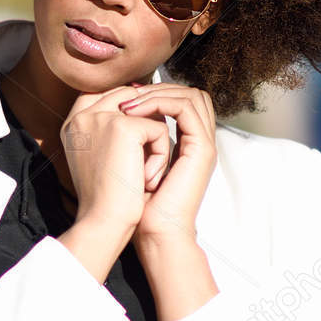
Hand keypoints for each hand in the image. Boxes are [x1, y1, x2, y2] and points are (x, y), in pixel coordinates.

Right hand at [59, 84, 169, 234]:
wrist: (104, 222)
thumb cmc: (106, 199)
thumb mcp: (100, 158)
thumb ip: (109, 130)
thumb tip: (139, 103)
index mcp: (73, 123)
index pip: (108, 97)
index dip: (131, 115)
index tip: (138, 145)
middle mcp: (82, 115)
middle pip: (130, 99)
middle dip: (146, 127)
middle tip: (144, 162)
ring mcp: (100, 117)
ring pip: (148, 115)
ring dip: (155, 143)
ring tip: (143, 173)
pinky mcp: (122, 127)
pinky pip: (158, 130)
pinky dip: (160, 156)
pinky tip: (146, 178)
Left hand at [116, 84, 216, 250]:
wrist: (154, 233)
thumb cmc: (138, 206)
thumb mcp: (131, 163)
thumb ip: (133, 138)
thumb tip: (116, 111)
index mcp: (187, 144)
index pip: (179, 101)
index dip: (154, 92)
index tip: (123, 96)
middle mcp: (199, 142)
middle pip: (189, 92)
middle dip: (156, 88)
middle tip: (126, 95)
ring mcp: (205, 144)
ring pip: (190, 95)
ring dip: (156, 93)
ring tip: (127, 105)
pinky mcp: (202, 149)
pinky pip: (186, 108)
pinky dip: (159, 103)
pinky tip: (133, 113)